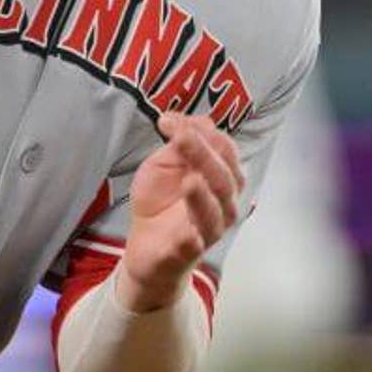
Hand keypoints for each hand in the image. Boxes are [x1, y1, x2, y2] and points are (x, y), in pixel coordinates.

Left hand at [116, 112, 242, 311]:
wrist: (146, 243)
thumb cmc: (161, 200)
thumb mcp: (164, 163)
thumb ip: (180, 143)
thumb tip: (192, 119)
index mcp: (221, 177)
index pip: (224, 151)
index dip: (203, 133)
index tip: (170, 120)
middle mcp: (223, 203)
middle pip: (223, 178)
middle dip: (203, 155)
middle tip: (181, 137)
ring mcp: (208, 230)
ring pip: (215, 214)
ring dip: (204, 198)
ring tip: (191, 181)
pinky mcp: (188, 253)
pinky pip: (195, 247)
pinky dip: (192, 240)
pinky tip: (188, 235)